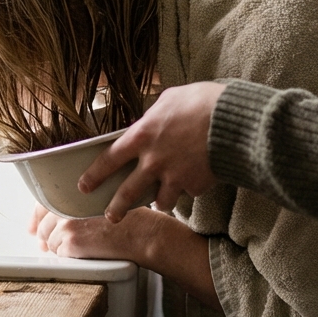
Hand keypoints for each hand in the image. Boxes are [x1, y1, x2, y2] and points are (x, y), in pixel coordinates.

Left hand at [29, 204, 151, 262]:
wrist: (141, 232)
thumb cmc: (128, 216)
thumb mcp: (99, 198)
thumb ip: (76, 202)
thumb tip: (54, 217)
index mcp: (71, 192)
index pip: (42, 204)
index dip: (36, 218)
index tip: (33, 227)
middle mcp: (66, 205)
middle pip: (43, 225)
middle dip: (44, 236)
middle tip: (45, 245)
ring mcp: (67, 223)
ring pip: (50, 241)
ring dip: (58, 247)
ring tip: (74, 249)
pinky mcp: (71, 242)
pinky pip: (59, 254)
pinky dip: (67, 256)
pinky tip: (82, 253)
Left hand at [78, 82, 224, 222]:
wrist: (232, 121)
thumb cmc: (202, 103)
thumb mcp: (170, 100)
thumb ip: (155, 116)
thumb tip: (152, 120)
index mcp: (142, 136)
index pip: (109, 159)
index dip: (94, 174)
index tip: (84, 186)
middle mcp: (153, 161)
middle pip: (128, 192)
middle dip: (117, 208)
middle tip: (111, 216)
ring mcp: (174, 177)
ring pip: (161, 201)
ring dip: (161, 202)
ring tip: (162, 202)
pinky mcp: (195, 185)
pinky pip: (188, 193)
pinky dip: (190, 190)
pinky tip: (195, 181)